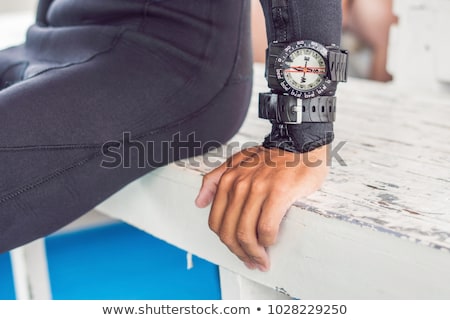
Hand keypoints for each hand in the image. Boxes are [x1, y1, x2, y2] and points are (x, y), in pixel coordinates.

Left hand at [195, 145, 329, 271]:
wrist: (300, 142)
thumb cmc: (272, 156)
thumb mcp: (237, 161)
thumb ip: (215, 179)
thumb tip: (199, 202)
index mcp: (228, 180)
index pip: (217, 222)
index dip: (225, 242)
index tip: (238, 250)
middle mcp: (239, 185)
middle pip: (229, 231)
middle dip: (239, 253)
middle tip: (251, 261)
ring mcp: (258, 188)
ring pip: (246, 233)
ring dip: (253, 253)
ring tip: (262, 260)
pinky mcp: (278, 193)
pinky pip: (267, 228)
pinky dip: (267, 242)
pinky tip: (272, 243)